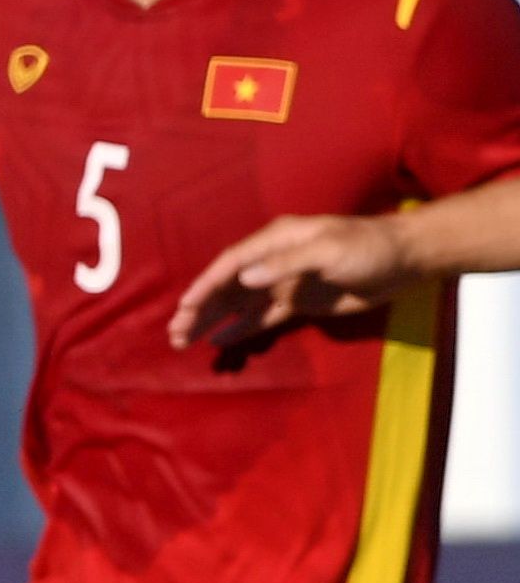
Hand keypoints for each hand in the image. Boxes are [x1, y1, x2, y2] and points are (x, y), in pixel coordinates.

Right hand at [171, 214, 412, 350]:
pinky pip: (263, 318)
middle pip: (228, 286)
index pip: (231, 264)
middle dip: (201, 308)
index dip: (206, 285)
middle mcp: (272, 261)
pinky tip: (219, 341)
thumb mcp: (329, 250)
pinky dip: (241, 329)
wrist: (406, 260)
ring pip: (240, 305)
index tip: (186, 307)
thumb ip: (286, 264)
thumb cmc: (368, 247)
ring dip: (214, 321)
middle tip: (176, 332)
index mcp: (275, 241)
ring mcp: (285, 284)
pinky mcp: (300, 304)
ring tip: (185, 340)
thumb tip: (245, 280)